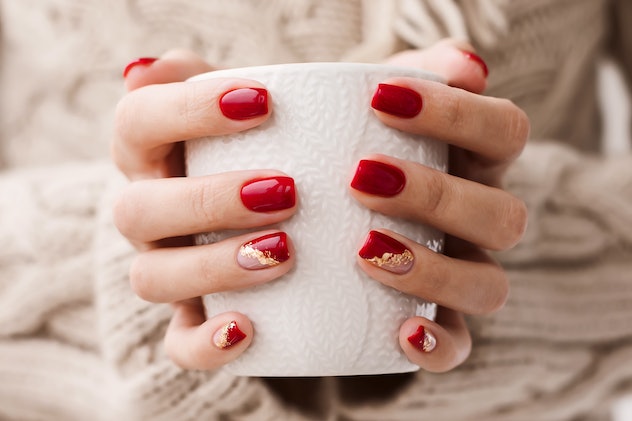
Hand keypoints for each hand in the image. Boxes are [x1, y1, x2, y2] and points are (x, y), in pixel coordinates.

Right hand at [112, 50, 296, 368]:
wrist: (285, 212)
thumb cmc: (271, 148)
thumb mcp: (260, 109)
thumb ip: (239, 81)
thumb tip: (187, 64)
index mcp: (153, 153)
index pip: (138, 120)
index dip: (188, 110)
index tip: (264, 102)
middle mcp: (149, 213)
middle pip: (139, 209)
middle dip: (208, 200)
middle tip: (284, 191)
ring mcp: (167, 268)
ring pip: (152, 278)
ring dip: (213, 266)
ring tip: (284, 253)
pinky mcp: (193, 319)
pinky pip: (179, 343)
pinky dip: (206, 343)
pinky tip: (248, 328)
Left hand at [351, 39, 528, 371]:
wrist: (320, 197)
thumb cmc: (355, 140)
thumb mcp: (376, 98)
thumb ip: (419, 73)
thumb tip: (466, 66)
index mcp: (478, 162)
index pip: (503, 131)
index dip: (457, 115)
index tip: (379, 99)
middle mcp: (481, 220)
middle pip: (501, 214)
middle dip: (434, 195)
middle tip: (360, 178)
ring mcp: (466, 272)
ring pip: (488, 285)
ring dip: (434, 271)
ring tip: (365, 251)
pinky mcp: (440, 320)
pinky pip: (460, 345)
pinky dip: (439, 344)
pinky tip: (403, 332)